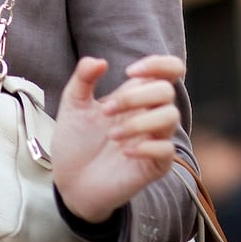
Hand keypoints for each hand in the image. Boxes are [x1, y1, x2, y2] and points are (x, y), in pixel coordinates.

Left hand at [51, 55, 184, 222]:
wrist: (70, 181)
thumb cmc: (76, 140)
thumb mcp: (73, 104)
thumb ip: (83, 78)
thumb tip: (99, 61)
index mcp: (135, 95)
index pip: (169, 70)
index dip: (159, 64)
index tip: (129, 71)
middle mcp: (149, 114)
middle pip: (166, 91)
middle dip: (135, 96)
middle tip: (106, 110)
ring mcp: (154, 139)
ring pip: (170, 118)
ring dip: (139, 122)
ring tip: (112, 135)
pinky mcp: (155, 166)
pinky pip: (166, 150)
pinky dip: (146, 147)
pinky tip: (124, 152)